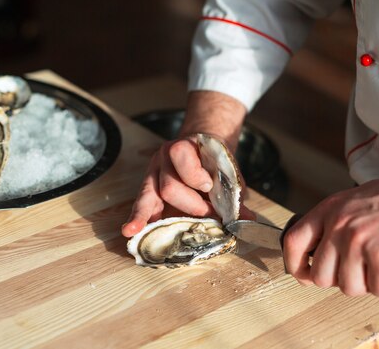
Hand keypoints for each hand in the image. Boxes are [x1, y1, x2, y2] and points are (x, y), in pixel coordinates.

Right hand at [122, 135, 255, 237]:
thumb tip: (247, 219)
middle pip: (169, 187)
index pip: (180, 156)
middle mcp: (162, 159)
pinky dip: (137, 218)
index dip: (194, 175)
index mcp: (183, 147)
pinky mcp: (148, 188)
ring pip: (149, 196)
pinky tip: (131, 230)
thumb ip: (234, 193)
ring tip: (147, 231)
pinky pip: (141, 204)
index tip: (208, 186)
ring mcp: (152, 173)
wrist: (202, 148)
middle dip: (190, 205)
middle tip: (208, 213)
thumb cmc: (213, 161)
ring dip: (157, 216)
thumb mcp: (226, 171)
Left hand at [283, 166, 378, 296]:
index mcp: (331, 208)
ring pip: (349, 287)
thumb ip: (336, 222)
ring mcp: (359, 242)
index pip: (294, 242)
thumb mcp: (358, 200)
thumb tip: (320, 251)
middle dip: (342, 280)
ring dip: (371, 283)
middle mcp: (340, 224)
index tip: (305, 275)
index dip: (295, 265)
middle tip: (364, 270)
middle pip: (321, 275)